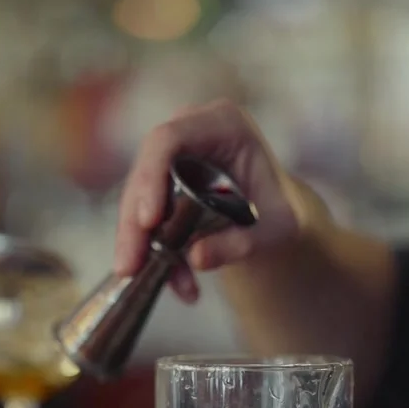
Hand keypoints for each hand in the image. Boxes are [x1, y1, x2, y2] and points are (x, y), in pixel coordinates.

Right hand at [115, 99, 331, 302]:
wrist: (273, 215)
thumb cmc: (279, 212)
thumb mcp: (275, 230)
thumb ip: (242, 242)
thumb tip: (197, 258)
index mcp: (223, 124)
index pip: (169, 139)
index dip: (150, 178)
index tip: (147, 221)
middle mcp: (189, 133)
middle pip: (145, 172)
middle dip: (133, 224)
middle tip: (129, 266)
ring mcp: (172, 157)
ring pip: (137, 199)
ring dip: (140, 244)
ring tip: (152, 281)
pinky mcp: (161, 184)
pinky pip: (144, 217)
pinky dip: (153, 251)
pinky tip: (178, 283)